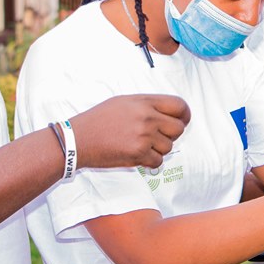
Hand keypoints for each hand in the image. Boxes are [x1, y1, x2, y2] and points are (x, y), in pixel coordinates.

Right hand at [72, 95, 189, 168]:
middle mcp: (147, 117)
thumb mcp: (123, 102)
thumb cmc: (98, 120)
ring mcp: (143, 136)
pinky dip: (150, 162)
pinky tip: (137, 155)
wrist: (78, 139)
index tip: (182, 121)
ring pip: (169, 147)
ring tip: (141, 145)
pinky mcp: (138, 153)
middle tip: (157, 137)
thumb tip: (169, 113)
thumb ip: (148, 105)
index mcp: (144, 101)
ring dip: (158, 149)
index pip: (180, 106)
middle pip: (178, 128)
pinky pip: (158, 161)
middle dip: (171, 135)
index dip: (184, 115)